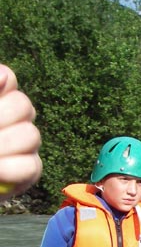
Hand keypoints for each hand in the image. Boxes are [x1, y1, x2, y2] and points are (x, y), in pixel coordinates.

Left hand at [0, 64, 41, 199]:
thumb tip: (1, 77)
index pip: (7, 78)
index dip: (2, 82)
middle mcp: (10, 117)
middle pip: (23, 106)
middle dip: (1, 118)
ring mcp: (21, 144)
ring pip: (30, 135)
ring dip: (4, 145)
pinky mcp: (28, 170)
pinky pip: (31, 166)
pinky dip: (11, 169)